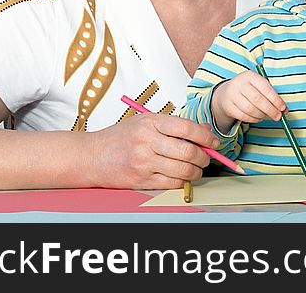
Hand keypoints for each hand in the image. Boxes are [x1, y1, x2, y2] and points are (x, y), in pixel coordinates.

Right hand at [89, 111, 220, 189]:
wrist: (91, 156)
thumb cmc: (120, 137)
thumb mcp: (146, 122)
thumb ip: (175, 125)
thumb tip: (204, 130)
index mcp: (151, 122)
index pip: (187, 128)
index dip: (206, 136)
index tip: (214, 141)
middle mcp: (147, 141)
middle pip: (188, 151)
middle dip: (204, 157)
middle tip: (207, 157)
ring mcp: (143, 162)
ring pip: (182, 170)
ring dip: (196, 171)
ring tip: (196, 168)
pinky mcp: (140, 180)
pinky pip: (171, 183)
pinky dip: (182, 182)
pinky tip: (181, 176)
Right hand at [210, 70, 286, 132]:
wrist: (226, 93)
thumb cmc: (249, 89)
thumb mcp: (259, 86)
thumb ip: (271, 96)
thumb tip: (284, 109)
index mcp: (250, 76)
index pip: (265, 88)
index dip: (275, 99)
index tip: (283, 108)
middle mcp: (239, 84)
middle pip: (257, 99)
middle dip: (270, 110)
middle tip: (278, 117)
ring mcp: (232, 95)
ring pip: (250, 109)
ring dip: (262, 115)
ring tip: (266, 115)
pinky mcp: (228, 106)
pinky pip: (243, 116)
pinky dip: (254, 119)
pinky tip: (258, 117)